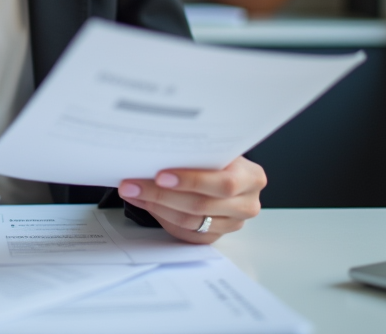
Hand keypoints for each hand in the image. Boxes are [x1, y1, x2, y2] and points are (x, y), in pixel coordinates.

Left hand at [117, 157, 265, 243]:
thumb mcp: (217, 150)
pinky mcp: (215, 236)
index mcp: (252, 178)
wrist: (225, 173)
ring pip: (189, 221)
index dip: (191, 181)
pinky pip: (185, 232)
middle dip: (162, 195)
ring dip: (156, 206)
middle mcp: (247, 204)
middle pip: (201, 206)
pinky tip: (144, 202)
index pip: (223, 184)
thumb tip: (156, 152)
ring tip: (133, 192)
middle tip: (134, 185)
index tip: (161, 176)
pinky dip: (161, 217)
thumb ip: (198, 153)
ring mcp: (232, 224)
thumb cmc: (219, 158)